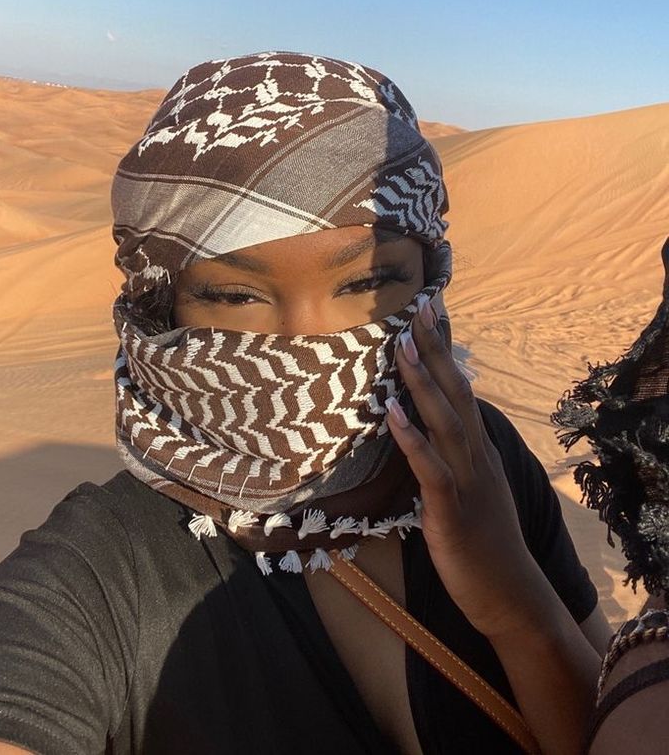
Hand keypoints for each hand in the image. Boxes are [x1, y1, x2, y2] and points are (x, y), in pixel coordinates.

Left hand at [386, 296, 551, 639]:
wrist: (511, 596)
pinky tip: (392, 413)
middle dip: (435, 350)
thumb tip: (422, 429)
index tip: (430, 315)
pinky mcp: (451, 510)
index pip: (461, 390)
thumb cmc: (485, 544)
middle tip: (417, 309)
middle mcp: (476, 456)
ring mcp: (466, 481)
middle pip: (455, 392)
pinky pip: (430, 468)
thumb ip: (451, 458)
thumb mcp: (470, 490)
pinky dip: (412, 438)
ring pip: (444, 421)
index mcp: (478, 450)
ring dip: (421, 382)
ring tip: (402, 345)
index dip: (445, 353)